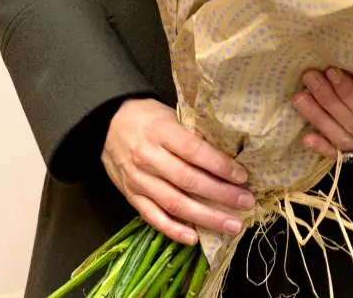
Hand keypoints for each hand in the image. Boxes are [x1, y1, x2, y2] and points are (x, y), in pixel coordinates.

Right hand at [102, 98, 254, 243]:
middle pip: (189, 181)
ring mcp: (138, 180)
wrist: (107, 123)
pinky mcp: (131, 196)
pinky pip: (153, 218)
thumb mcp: (170, 115)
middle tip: (246, 203)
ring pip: (175, 204)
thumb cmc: (146, 116)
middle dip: (221, 195)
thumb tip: (228, 154)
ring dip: (206, 218)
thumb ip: (192, 134)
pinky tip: (195, 238)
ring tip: (232, 225)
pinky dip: (174, 230)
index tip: (242, 176)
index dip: (220, 166)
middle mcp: (149, 158)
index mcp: (161, 132)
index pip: (195, 151)